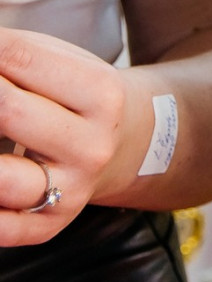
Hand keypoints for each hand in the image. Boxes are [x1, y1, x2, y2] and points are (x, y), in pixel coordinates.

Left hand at [0, 27, 145, 246]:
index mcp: (101, 94)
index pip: (21, 59)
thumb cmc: (82, 97)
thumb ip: (20, 53)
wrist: (129, 147)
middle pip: (8, 110)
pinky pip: (2, 228)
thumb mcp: (69, 63)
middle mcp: (91, 146)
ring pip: (2, 178)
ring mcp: (71, 189)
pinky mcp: (49, 226)